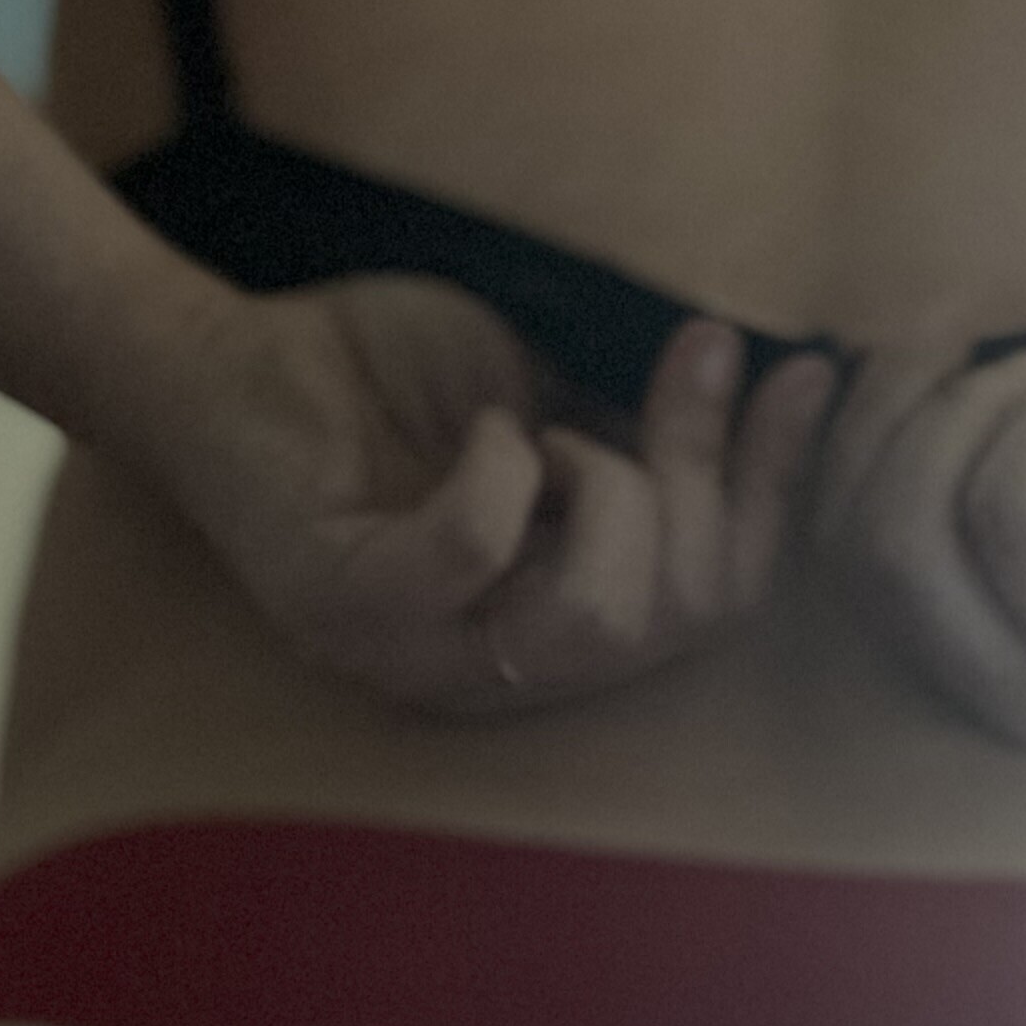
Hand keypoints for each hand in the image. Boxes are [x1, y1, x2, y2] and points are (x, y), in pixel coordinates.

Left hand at [137, 274, 840, 716]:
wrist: (222, 353)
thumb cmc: (384, 377)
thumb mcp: (550, 394)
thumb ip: (646, 422)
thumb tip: (783, 380)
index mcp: (555, 630)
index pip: (717, 606)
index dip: (775, 495)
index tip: (803, 375)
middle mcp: (497, 672)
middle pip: (680, 616)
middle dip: (701, 475)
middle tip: (675, 365)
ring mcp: (419, 654)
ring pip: (598, 614)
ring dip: (608, 485)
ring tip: (547, 427)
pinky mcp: (346, 605)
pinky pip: (474, 557)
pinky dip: (499, 472)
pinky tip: (484, 427)